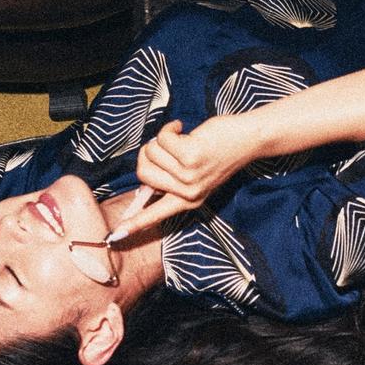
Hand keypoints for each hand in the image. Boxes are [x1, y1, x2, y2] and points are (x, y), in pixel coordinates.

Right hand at [109, 117, 253, 240]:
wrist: (248, 139)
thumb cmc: (218, 153)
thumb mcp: (197, 177)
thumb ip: (172, 183)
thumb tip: (144, 186)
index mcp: (188, 201)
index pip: (156, 215)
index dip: (135, 223)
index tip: (116, 235)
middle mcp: (189, 193)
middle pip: (143, 173)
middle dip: (148, 153)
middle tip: (167, 147)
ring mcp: (190, 176)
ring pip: (151, 152)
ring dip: (163, 139)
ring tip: (184, 139)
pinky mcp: (191, 156)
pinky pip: (161, 138)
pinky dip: (170, 128)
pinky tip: (184, 129)